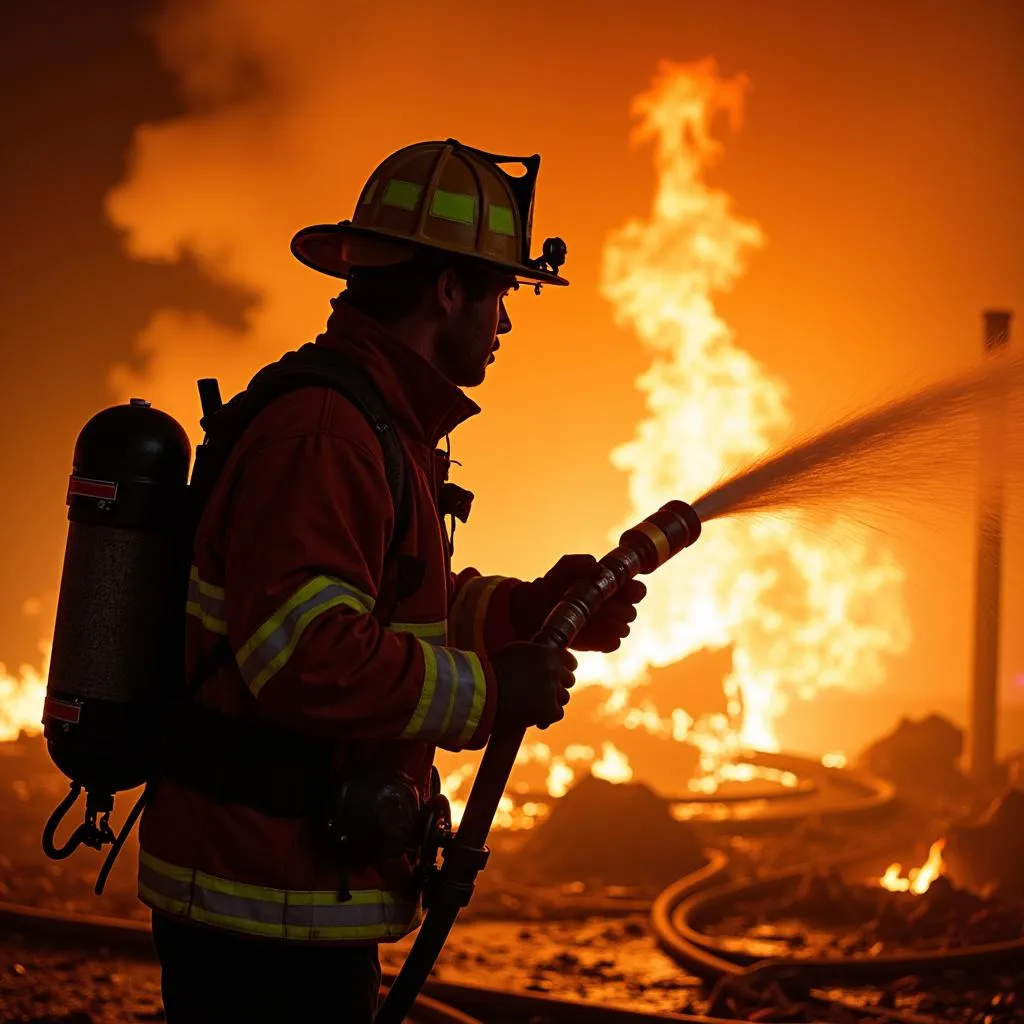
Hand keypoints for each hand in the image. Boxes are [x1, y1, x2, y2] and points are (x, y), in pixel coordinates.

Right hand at [491, 641, 576, 730]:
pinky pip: (557, 713)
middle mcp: (553, 668)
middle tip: (541, 693)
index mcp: (547, 652)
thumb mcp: (516, 652)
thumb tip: (547, 655)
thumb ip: (536, 653)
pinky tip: (533, 718)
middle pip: (569, 680)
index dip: (564, 670)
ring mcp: (552, 688)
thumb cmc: (492, 671)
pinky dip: (546, 717)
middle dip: (557, 687)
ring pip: (564, 698)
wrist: (482, 692)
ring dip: (551, 702)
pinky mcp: (550, 708)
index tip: (558, 677)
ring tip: (533, 707)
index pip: (570, 661)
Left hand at [510, 554, 647, 652]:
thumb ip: (581, 563)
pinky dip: (605, 640)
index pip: (637, 590)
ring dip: (611, 625)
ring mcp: (608, 625)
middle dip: (620, 610)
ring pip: (624, 629)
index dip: (634, 591)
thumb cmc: (554, 583)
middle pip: (631, 612)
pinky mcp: (599, 642)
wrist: (535, 607)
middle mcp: (615, 606)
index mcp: (613, 586)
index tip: (624, 591)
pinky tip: (590, 634)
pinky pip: (613, 644)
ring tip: (593, 620)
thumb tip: (599, 570)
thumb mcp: (565, 567)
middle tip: (602, 608)